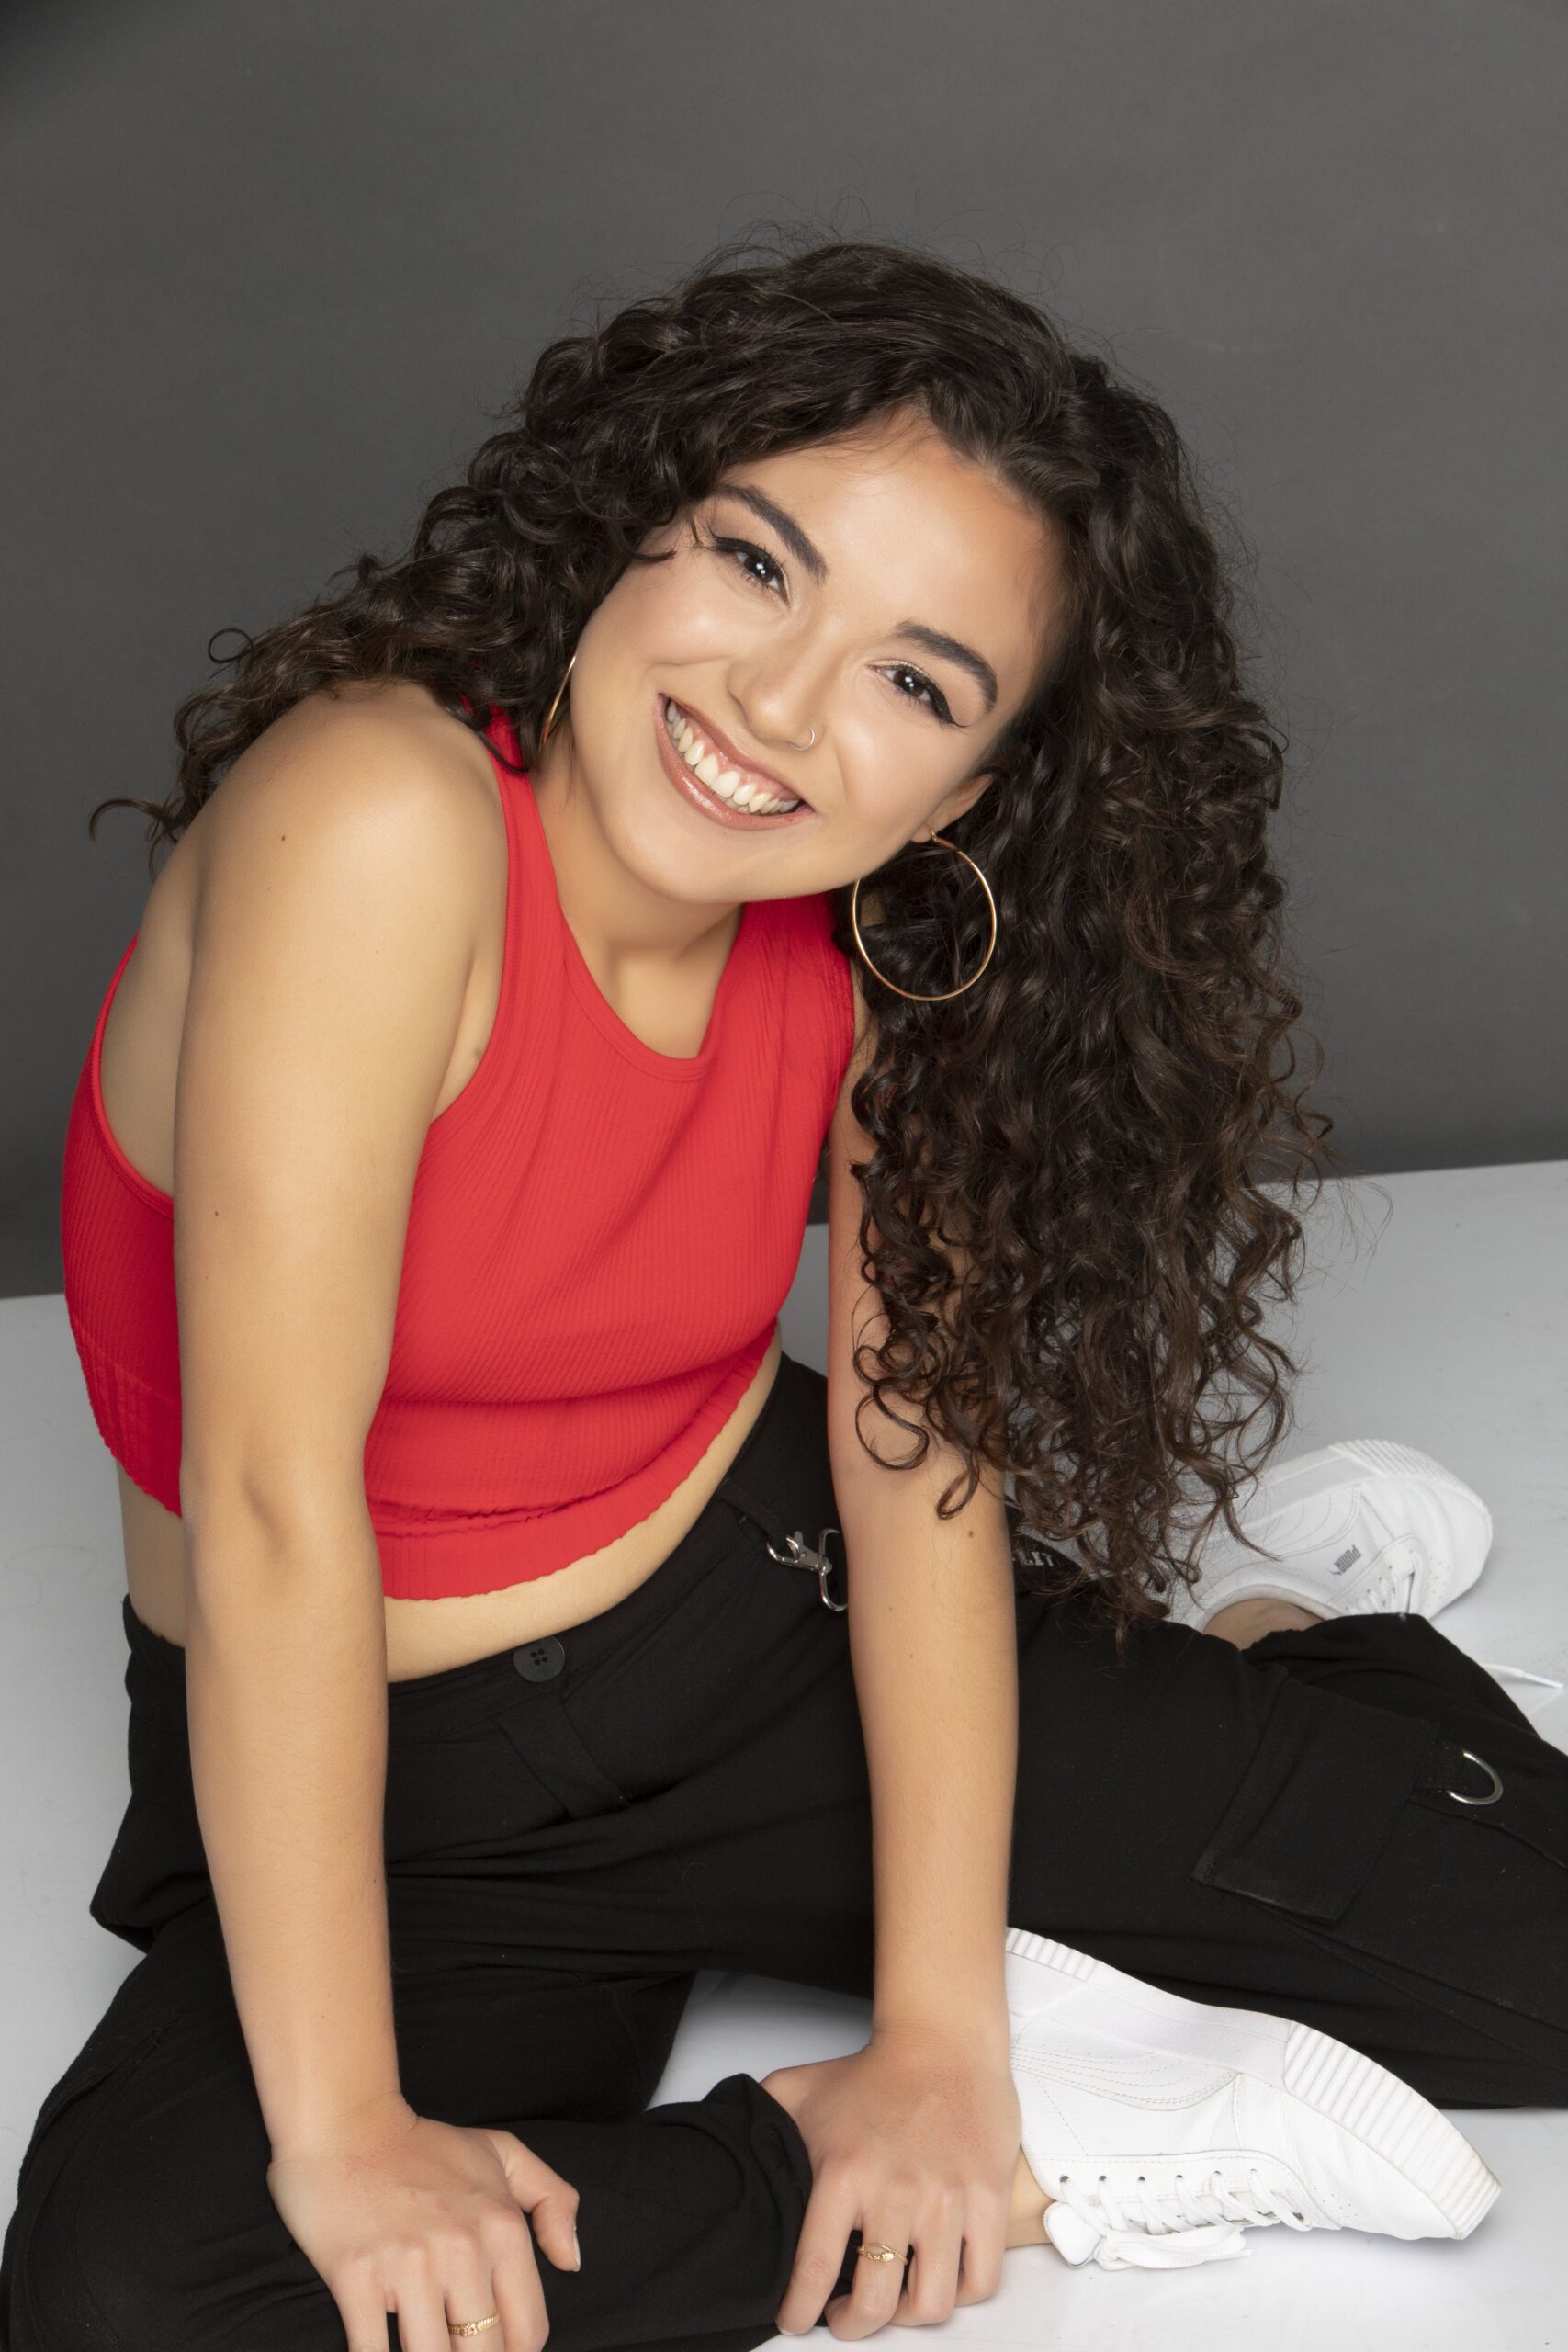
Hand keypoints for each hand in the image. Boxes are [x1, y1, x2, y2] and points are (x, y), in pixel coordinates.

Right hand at [266, 2095, 580, 2351]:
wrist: (345, 2124)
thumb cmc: (423, 2147)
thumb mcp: (502, 2154)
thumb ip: (554, 2200)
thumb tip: (571, 2262)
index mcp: (503, 2228)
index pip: (528, 2332)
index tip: (495, 2347)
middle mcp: (463, 2251)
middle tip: (458, 2348)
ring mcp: (410, 2267)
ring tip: (425, 2346)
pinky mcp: (357, 2279)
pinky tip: (384, 2349)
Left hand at [762, 2023, 1020, 2337]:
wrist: (941, 2040)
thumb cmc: (872, 2073)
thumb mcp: (800, 2090)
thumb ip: (763, 2126)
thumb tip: (731, 2158)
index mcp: (843, 2172)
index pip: (813, 2270)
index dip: (799, 2312)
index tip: (795, 2320)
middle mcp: (895, 2192)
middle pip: (874, 2303)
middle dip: (853, 2326)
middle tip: (844, 2318)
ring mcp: (946, 2198)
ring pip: (930, 2303)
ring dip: (906, 2317)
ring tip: (892, 2301)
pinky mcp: (988, 2198)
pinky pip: (981, 2279)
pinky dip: (960, 2294)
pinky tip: (939, 2278)